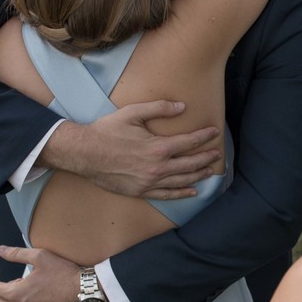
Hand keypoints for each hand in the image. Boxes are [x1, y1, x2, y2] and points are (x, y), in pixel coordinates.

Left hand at [0, 246, 83, 301]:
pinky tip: (40, 297)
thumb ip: (17, 254)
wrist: (86, 294)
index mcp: (16, 294)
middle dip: (1, 290)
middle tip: (15, 280)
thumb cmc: (64, 274)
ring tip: (30, 288)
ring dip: (14, 300)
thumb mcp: (40, 257)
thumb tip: (0, 250)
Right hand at [52, 100, 222, 199]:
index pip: (189, 142)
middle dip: (206, 158)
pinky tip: (192, 191)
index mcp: (158, 147)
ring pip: (182, 181)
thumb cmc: (107, 131)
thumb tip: (182, 106)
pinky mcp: (141, 191)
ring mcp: (149, 182)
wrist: (84, 153)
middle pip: (190, 164)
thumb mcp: (133, 113)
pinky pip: (166, 195)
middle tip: (217, 154)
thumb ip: (159, 108)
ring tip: (210, 171)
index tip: (214, 132)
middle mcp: (157, 168)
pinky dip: (181, 193)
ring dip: (198, 176)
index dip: (204, 136)